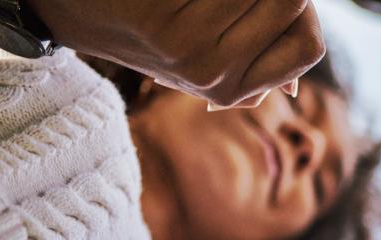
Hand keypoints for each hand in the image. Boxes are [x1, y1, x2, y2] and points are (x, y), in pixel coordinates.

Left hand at [29, 0, 324, 107]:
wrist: (71, 6)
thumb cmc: (146, 18)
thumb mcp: (202, 54)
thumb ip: (251, 66)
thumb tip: (289, 90)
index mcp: (233, 90)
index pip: (309, 47)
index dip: (301, 11)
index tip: (275, 0)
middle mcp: (216, 79)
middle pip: (291, 5)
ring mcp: (191, 54)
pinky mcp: (164, 27)